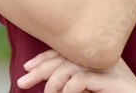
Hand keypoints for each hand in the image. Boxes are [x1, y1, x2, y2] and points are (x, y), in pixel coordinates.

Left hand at [18, 49, 135, 92]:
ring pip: (70, 65)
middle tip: (22, 82)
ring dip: (53, 83)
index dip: (45, 56)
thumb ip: (73, 78)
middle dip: (40, 68)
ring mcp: (109, 66)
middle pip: (65, 54)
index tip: (27, 68)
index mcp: (98, 53)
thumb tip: (44, 79)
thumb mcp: (88, 87)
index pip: (67, 48)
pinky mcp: (113, 79)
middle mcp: (104, 54)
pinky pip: (81, 79)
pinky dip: (68, 89)